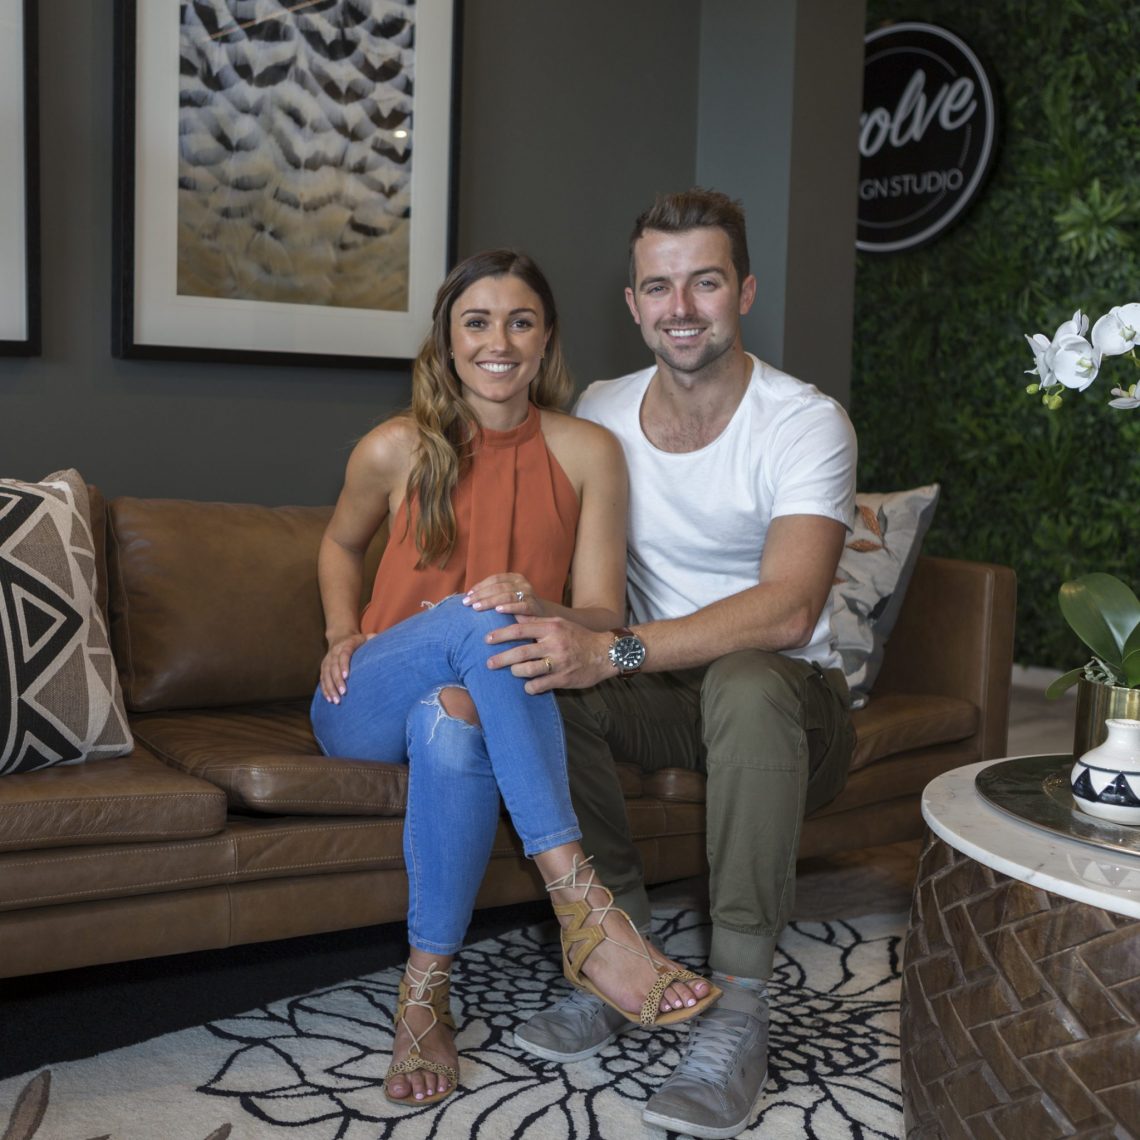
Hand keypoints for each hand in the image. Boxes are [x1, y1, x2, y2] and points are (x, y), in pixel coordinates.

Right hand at [319, 632, 368, 702]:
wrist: (340, 637)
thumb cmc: (359, 641)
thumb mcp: (367, 637)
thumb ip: (375, 640)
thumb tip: (387, 647)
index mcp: (346, 645)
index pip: (344, 655)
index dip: (344, 665)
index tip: (347, 677)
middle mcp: (334, 652)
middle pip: (333, 667)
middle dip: (337, 681)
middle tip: (343, 693)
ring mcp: (327, 660)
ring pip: (326, 675)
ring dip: (330, 688)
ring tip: (336, 700)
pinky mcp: (324, 667)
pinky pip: (322, 679)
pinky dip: (325, 689)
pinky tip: (329, 699)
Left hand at [463, 573, 547, 618]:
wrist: (542, 617)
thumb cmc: (518, 608)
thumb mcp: (507, 597)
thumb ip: (493, 594)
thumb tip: (468, 596)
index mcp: (514, 578)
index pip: (494, 579)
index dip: (479, 586)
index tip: (467, 595)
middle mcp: (522, 583)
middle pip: (498, 587)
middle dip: (480, 595)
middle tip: (466, 603)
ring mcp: (529, 594)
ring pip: (506, 595)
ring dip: (490, 601)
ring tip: (476, 607)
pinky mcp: (534, 606)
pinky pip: (520, 606)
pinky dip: (509, 607)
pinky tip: (498, 611)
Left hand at [485, 616, 613, 692]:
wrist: (605, 653)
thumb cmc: (578, 637)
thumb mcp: (559, 624)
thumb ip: (537, 622)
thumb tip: (513, 615)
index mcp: (551, 628)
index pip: (520, 630)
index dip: (501, 634)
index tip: (486, 639)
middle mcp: (554, 645)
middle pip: (520, 652)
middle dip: (501, 659)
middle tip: (488, 663)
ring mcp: (558, 663)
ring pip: (527, 670)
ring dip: (515, 672)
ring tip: (512, 671)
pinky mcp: (563, 679)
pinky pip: (538, 686)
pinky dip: (529, 687)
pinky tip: (528, 685)